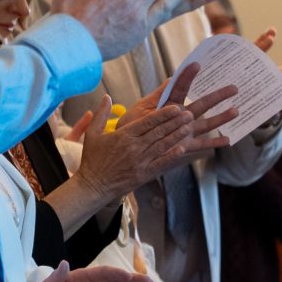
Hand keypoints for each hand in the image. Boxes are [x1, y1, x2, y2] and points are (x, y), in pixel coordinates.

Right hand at [67, 66, 235, 203]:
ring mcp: (141, 161)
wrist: (94, 185)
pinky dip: (172, 155)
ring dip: (178, 135)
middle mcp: (134, 147)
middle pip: (159, 132)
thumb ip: (101, 114)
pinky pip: (161, 163)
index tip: (176, 107)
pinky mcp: (145, 173)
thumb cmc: (93, 158)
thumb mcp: (91, 133)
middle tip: (190, 113)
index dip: (163, 114)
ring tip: (190, 126)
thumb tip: (106, 96)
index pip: (147, 122)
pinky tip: (184, 148)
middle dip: (176, 122)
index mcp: (123, 135)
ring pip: (163, 145)